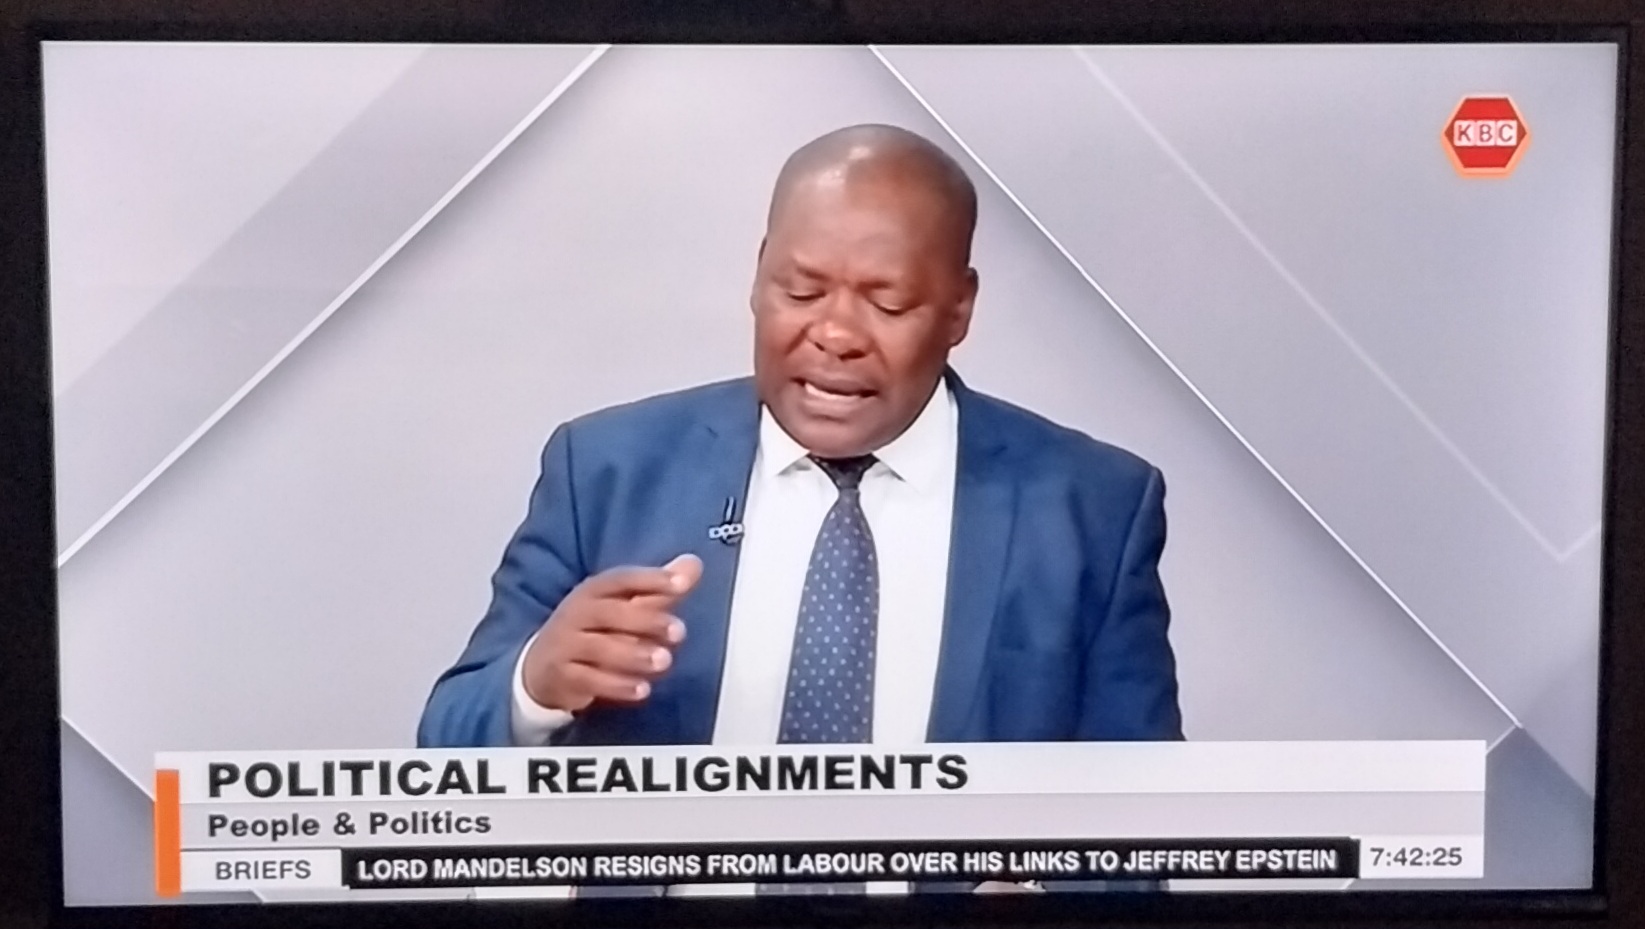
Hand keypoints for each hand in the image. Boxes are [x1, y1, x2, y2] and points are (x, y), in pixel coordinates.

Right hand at [520, 554, 701, 712]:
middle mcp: (577, 613)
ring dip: (634, 655)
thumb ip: (658, 590)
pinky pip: (589, 680)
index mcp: (594, 591)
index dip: (650, 579)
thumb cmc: (594, 631)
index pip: (621, 578)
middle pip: (611, 613)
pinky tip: (643, 690)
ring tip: (665, 662)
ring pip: (599, 648)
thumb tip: (694, 564)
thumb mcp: (624, 607)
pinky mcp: (562, 676)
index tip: (681, 584)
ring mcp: (566, 645)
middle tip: (680, 632)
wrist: (542, 667)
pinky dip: (617, 685)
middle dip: (647, 621)